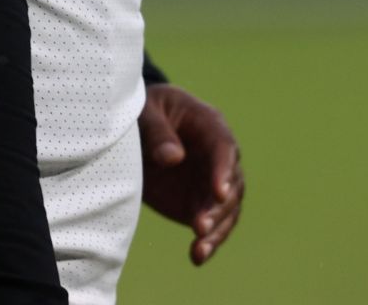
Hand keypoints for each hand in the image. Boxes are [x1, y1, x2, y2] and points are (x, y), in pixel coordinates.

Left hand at [137, 82, 244, 265]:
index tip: (218, 191)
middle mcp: (218, 157)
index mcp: (209, 125)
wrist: (136, 128)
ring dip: (216, 230)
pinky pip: (211, 224)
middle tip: (200, 225)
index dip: (223, 170)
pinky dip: (207, 242)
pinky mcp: (199, 203)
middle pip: (231, 184)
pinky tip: (197, 258)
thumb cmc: (144, 110)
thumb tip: (172, 158)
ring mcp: (211, 182)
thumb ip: (157, 132)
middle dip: (219, 207)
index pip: (224, 148)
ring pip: (227, 209)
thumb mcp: (145, 111)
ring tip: (200, 248)